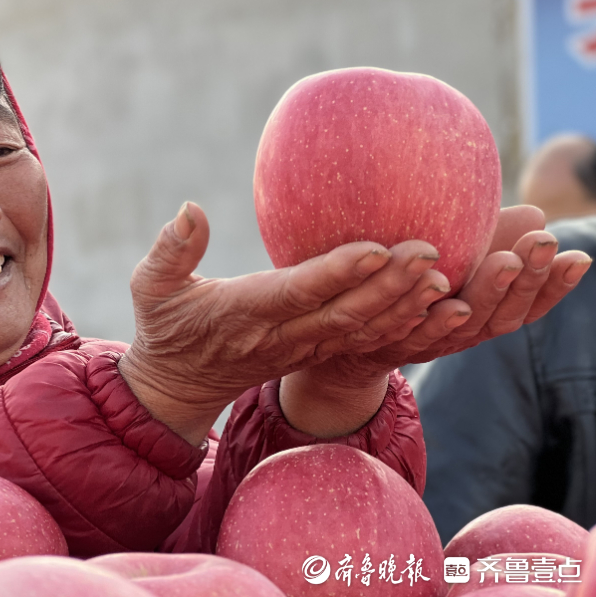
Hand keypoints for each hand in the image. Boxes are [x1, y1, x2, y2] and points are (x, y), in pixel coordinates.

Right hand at [118, 202, 450, 445]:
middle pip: (344, 314)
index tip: (378, 247)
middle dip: (389, 286)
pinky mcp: (314, 353)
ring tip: (446, 277)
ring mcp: (302, 350)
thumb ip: (170, 250)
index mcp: (244, 312)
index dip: (338, 273)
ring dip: (405, 308)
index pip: (297, 292)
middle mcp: (281, 336)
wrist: (178, 387)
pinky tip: (435, 305)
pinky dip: (401, 326)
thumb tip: (190, 209)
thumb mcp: (149, 287)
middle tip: (431, 253)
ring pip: (361, 331)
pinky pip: (363, 342)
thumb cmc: (164, 327)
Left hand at [279, 205, 592, 436]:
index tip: (580, 258)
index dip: (554, 286)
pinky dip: (433, 318)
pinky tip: (447, 297)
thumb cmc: (402, 287)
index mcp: (477, 314)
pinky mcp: (383, 342)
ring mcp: (421, 342)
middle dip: (526, 280)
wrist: (338, 330)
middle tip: (541, 244)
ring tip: (505, 260)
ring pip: (461, 324)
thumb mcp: (449, 260)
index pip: (525, 305)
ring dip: (487, 292)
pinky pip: (409, 332)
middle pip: (500, 316)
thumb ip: (484, 240)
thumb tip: (534, 211)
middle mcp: (455, 334)